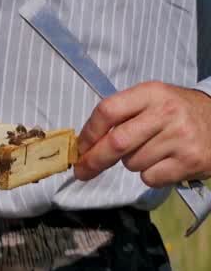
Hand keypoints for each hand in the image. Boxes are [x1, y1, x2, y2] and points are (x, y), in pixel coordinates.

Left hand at [74, 82, 210, 187]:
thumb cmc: (177, 111)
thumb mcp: (152, 100)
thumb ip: (121, 115)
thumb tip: (85, 145)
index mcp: (151, 93)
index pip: (108, 111)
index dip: (88, 133)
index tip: (79, 148)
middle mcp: (167, 113)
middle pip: (116, 142)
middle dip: (94, 160)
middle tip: (81, 171)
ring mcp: (181, 138)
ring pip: (132, 163)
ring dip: (132, 163)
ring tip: (153, 150)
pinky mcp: (191, 161)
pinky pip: (150, 178)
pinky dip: (150, 175)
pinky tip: (165, 162)